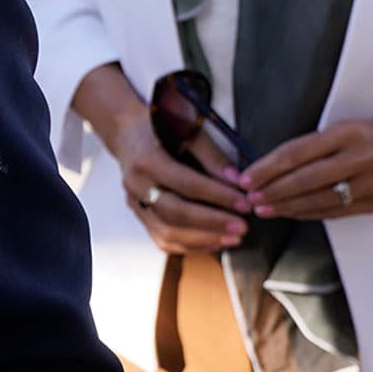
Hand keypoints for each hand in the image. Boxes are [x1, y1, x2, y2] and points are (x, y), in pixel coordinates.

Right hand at [108, 109, 249, 254]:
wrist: (128, 132)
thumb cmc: (161, 125)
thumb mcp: (189, 129)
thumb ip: (212, 157)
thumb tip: (238, 183)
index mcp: (146, 159)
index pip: (186, 184)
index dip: (218, 196)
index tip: (244, 203)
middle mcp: (135, 184)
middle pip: (174, 212)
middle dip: (212, 222)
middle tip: (243, 225)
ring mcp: (134, 202)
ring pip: (166, 232)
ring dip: (203, 238)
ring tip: (233, 237)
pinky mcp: (139, 214)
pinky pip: (161, 239)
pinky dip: (190, 245)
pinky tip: (215, 242)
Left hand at [241, 116, 372, 220]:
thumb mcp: (351, 126)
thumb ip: (318, 145)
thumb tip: (275, 165)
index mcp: (349, 132)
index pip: (298, 152)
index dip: (268, 167)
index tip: (246, 177)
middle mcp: (362, 157)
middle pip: (306, 179)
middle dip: (273, 191)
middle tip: (249, 198)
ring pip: (321, 199)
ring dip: (288, 207)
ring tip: (264, 209)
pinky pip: (340, 211)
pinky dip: (312, 213)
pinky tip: (293, 214)